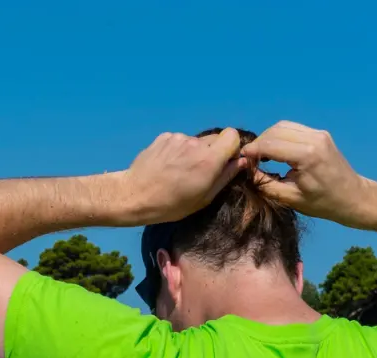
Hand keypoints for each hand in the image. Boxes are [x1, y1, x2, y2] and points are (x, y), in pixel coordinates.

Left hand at [118, 128, 244, 224]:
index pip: (232, 135)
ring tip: (179, 171)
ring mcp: (178, 138)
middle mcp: (195, 144)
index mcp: (209, 159)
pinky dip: (178, 150)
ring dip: (193, 152)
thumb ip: (225, 177)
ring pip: (195, 141)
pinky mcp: (164, 137)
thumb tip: (241, 161)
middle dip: (212, 153)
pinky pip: (179, 140)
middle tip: (199, 171)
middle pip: (214, 139)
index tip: (224, 162)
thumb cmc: (172, 204)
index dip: (231, 148)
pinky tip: (167, 165)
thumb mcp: (204, 198)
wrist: (135, 195)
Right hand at [240, 121, 368, 226]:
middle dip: (259, 143)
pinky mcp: (320, 134)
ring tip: (261, 155)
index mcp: (307, 155)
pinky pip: (293, 129)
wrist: (353, 197)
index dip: (252, 151)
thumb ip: (266, 183)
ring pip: (283, 126)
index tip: (240, 160)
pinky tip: (275, 151)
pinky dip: (280, 137)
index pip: (270, 145)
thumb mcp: (290, 198)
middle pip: (275, 131)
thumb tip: (246, 171)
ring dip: (268, 138)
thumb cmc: (323, 203)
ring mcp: (318, 133)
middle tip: (249, 159)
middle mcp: (313, 138)